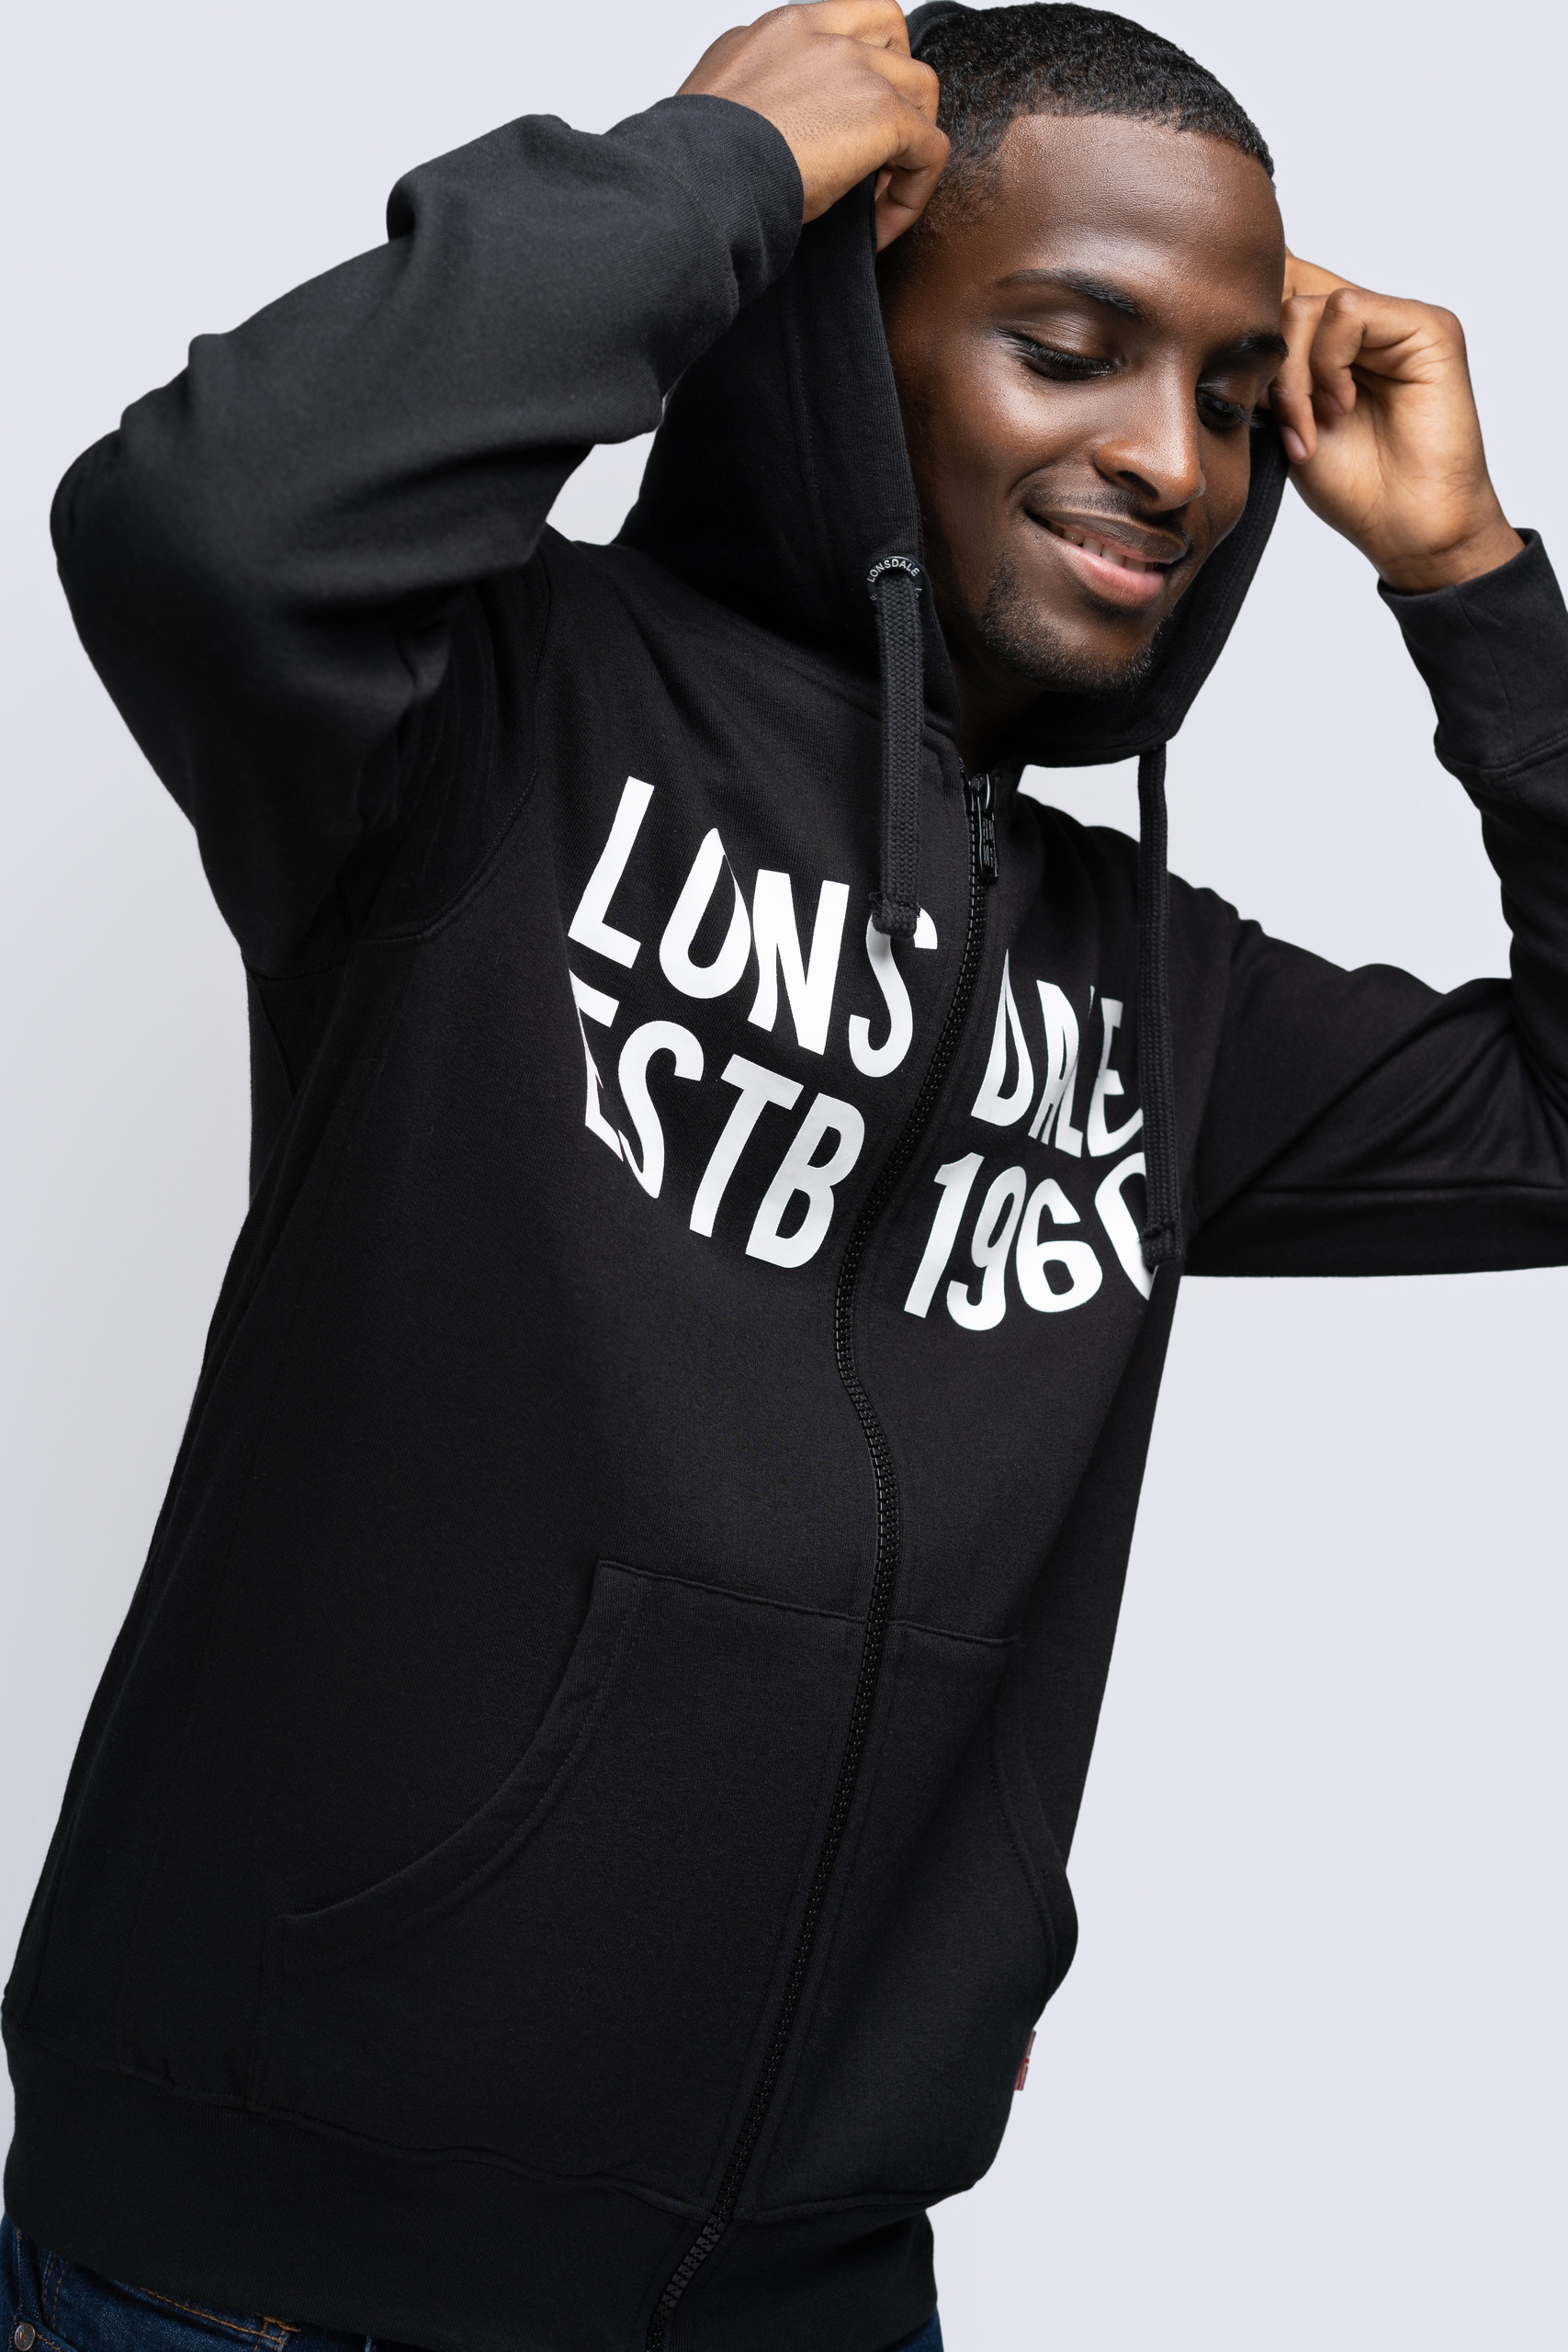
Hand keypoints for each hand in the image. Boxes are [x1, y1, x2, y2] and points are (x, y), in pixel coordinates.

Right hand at [680, 0, 948, 249]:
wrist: (697, 180)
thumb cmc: (694, 162)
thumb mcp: (721, 107)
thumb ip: (756, 98)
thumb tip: (770, 131)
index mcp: (778, 28)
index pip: (839, 24)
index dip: (854, 71)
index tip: (837, 128)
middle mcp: (819, 33)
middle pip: (890, 34)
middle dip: (894, 86)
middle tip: (877, 143)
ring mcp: (854, 67)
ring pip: (921, 87)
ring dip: (911, 138)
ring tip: (882, 190)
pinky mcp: (881, 113)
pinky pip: (929, 148)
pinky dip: (914, 191)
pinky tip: (883, 226)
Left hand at [1269, 255, 1521, 591]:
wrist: (1406, 528)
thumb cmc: (1353, 486)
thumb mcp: (1283, 421)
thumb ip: (1265, 371)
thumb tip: (1222, 328)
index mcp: (1333, 340)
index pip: (1279, 287)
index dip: (1248, 329)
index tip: (1240, 391)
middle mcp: (1366, 322)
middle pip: (1285, 291)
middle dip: (1266, 363)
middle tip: (1273, 419)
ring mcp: (1397, 320)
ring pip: (1308, 305)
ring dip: (1294, 376)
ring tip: (1312, 427)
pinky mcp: (1428, 325)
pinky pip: (1348, 309)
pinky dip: (1329, 364)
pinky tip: (1341, 407)